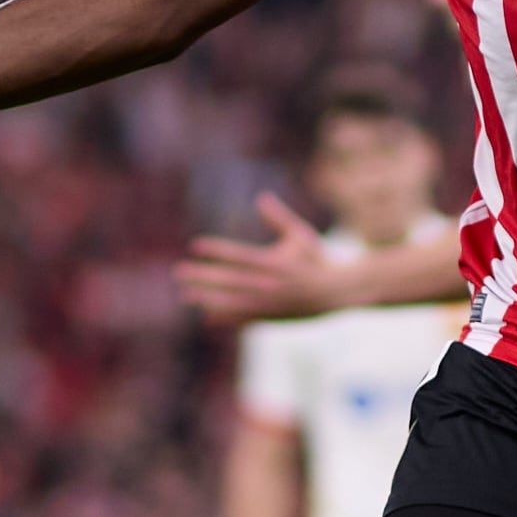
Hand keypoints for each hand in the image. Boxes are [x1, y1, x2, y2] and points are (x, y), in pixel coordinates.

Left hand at [177, 194, 341, 327]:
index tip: (196, 245)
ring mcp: (269, 303)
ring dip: (209, 299)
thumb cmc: (318, 259)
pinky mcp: (272, 316)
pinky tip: (206, 317)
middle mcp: (270, 284)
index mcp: (275, 263)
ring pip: (233, 302)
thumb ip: (278, 219)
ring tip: (187, 296)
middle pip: (230, 280)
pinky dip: (226, 318)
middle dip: (204, 276)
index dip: (218, 251)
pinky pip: (244, 318)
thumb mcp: (300, 235)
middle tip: (179, 271)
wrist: (338, 292)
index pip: (240, 255)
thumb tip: (261, 198)